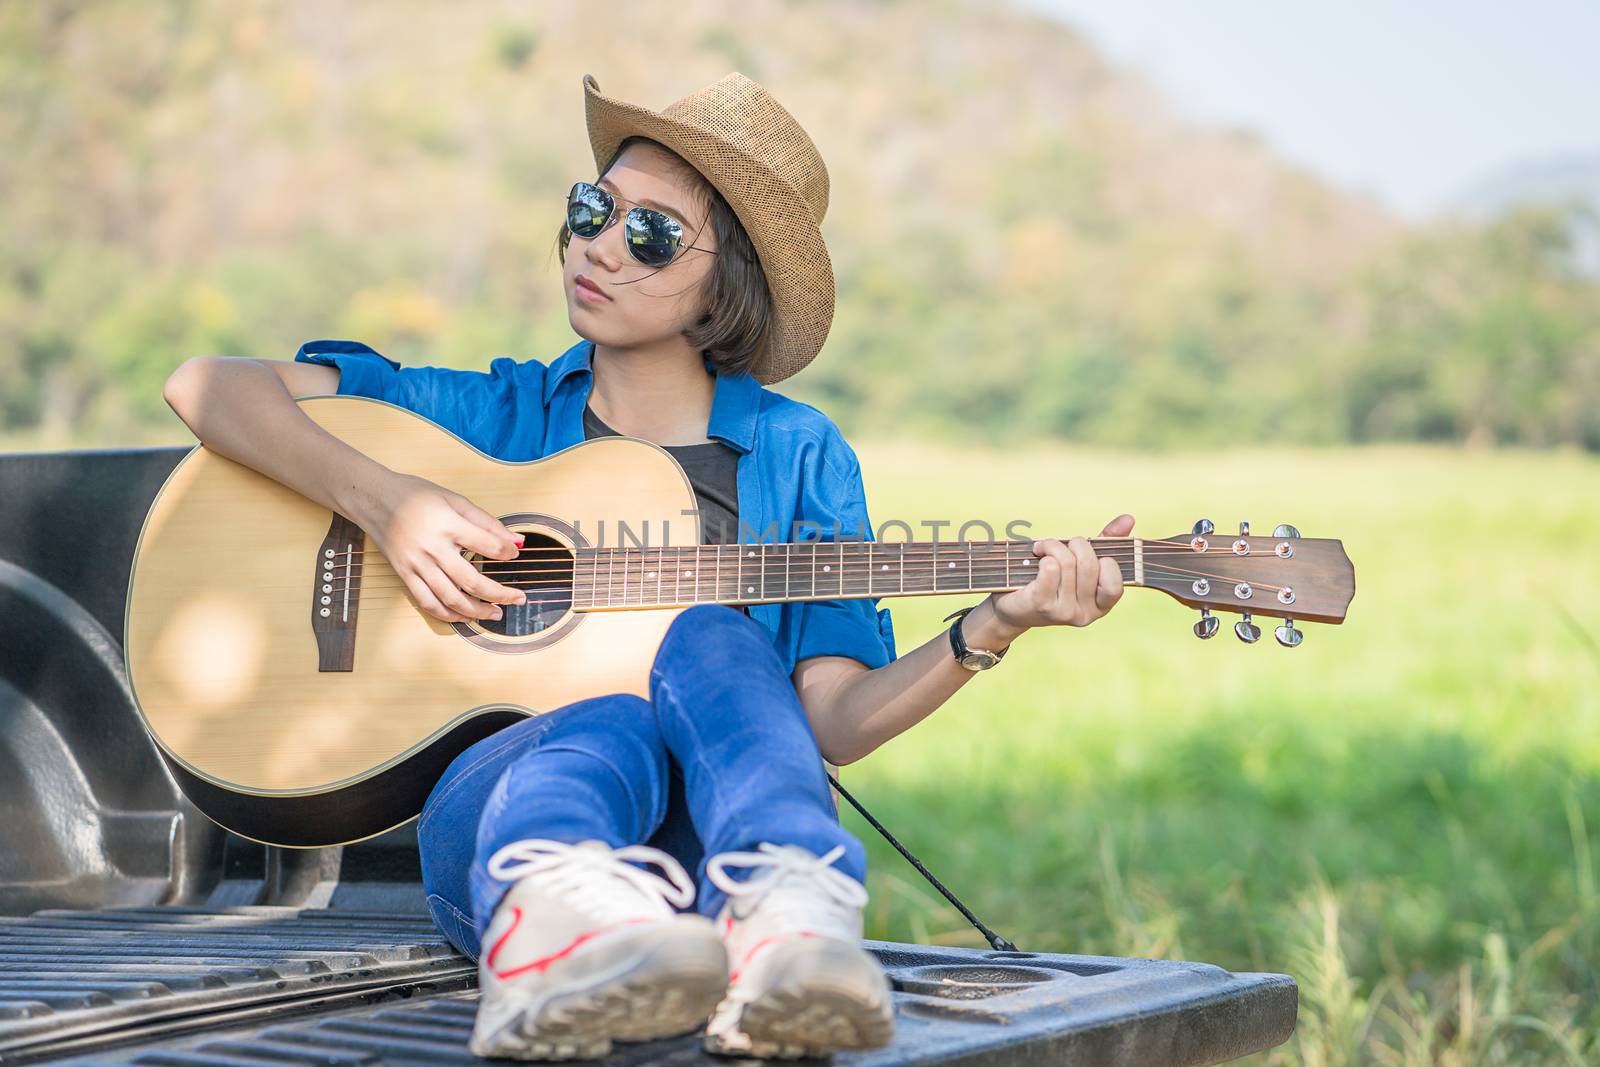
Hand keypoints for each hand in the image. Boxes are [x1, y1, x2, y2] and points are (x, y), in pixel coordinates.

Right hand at [357, 471, 527, 623]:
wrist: (374, 498)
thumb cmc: (415, 495)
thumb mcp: (454, 499)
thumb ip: (487, 522)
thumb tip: (517, 541)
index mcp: (448, 524)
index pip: (487, 545)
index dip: (506, 553)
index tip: (515, 554)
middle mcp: (432, 548)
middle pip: (471, 580)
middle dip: (500, 593)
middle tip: (519, 598)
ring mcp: (416, 565)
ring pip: (450, 598)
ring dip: (477, 611)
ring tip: (496, 613)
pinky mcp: (404, 575)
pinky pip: (427, 602)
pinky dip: (448, 615)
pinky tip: (465, 616)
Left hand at [987, 514, 1134, 635]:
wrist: (1013, 606)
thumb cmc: (1052, 579)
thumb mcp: (1081, 561)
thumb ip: (1107, 542)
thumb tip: (1128, 518)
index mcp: (1102, 605)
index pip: (1116, 583)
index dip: (1105, 561)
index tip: (1088, 554)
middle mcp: (1086, 614)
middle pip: (1089, 564)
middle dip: (1075, 544)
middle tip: (1060, 544)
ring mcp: (1064, 612)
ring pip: (1067, 562)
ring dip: (1053, 545)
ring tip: (1043, 548)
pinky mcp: (1042, 605)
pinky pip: (1050, 568)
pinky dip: (1043, 554)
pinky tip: (1037, 557)